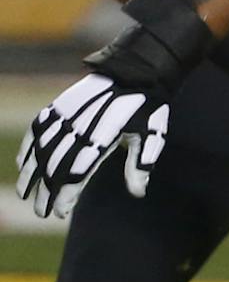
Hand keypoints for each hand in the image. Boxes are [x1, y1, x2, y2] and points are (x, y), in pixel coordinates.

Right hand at [15, 73, 168, 219]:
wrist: (135, 68)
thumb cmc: (147, 105)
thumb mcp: (154, 133)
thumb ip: (142, 163)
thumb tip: (138, 192)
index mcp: (104, 134)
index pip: (79, 171)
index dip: (67, 194)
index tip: (61, 212)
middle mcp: (80, 125)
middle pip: (56, 164)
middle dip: (46, 192)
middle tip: (41, 213)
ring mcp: (66, 114)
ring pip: (41, 149)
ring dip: (31, 174)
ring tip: (25, 195)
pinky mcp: (58, 105)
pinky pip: (37, 129)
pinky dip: (28, 148)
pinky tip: (22, 165)